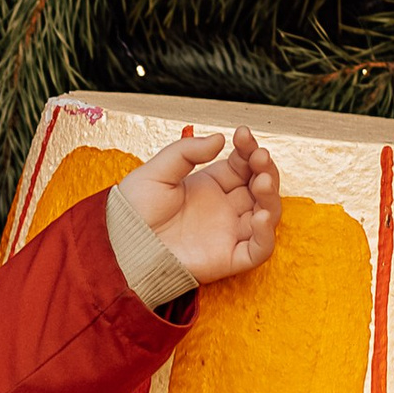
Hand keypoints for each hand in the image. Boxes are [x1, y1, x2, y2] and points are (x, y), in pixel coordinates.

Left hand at [126, 125, 280, 286]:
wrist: (123, 245)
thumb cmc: (134, 211)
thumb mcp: (157, 171)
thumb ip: (186, 152)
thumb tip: (219, 138)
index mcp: (210, 186)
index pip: (242, 165)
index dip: (247, 150)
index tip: (242, 134)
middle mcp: (224, 208)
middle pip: (259, 187)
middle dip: (264, 168)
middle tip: (259, 156)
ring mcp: (229, 233)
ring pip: (266, 214)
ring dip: (270, 196)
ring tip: (261, 181)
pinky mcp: (229, 258)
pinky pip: (259, 249)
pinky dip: (265, 234)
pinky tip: (260, 215)